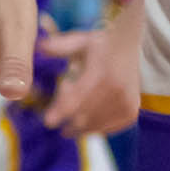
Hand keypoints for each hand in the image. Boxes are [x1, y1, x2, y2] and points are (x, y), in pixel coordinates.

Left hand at [39, 22, 142, 139]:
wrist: (129, 48)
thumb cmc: (100, 45)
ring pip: (94, 125)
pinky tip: (86, 121)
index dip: (61, 112)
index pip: (77, 98)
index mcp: (101, 74)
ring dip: (79, 123)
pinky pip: (107, 128)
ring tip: (73, 112)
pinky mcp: (130, 112)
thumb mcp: (80, 42)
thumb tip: (39, 46)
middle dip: (67, 117)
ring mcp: (126, 103)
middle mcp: (116, 91)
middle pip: (83, 116)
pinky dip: (94, 126)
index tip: (47, 122)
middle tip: (56, 111)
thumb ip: (59, 46)